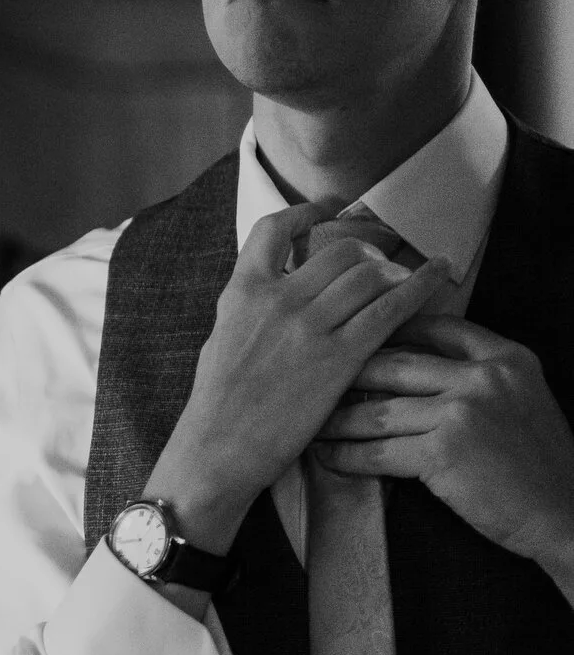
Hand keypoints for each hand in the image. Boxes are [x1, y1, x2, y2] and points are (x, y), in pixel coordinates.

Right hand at [142, 200, 450, 554]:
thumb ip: (252, 306)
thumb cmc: (217, 401)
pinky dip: (419, 288)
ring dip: (395, 268)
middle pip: (337, 250)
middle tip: (382, 257)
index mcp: (242, 291)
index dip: (306, 212)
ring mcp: (310, 327)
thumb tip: (280, 288)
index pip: (274, 229)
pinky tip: (437, 278)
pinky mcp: (340, 357)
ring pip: (368, 274)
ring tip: (410, 272)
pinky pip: (389, 310)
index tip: (328, 208)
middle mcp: (278, 299)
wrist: (220, 446)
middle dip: (367, 248)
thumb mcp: (222, 337)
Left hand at [317, 314, 573, 580]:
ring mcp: (465, 412)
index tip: (354, 338)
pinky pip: (379, 450)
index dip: (390, 331)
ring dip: (338, 421)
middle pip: (394, 364)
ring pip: (378, 410)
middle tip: (314, 382)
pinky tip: (329, 456)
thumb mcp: (522, 399)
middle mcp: (486, 377)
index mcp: (507, 358)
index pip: (437, 328)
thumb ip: (477, 374)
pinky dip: (348, 456)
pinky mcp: (445, 452)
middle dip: (349, 375)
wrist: (566, 513)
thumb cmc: (538, 463)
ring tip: (313, 424)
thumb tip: (405, 361)